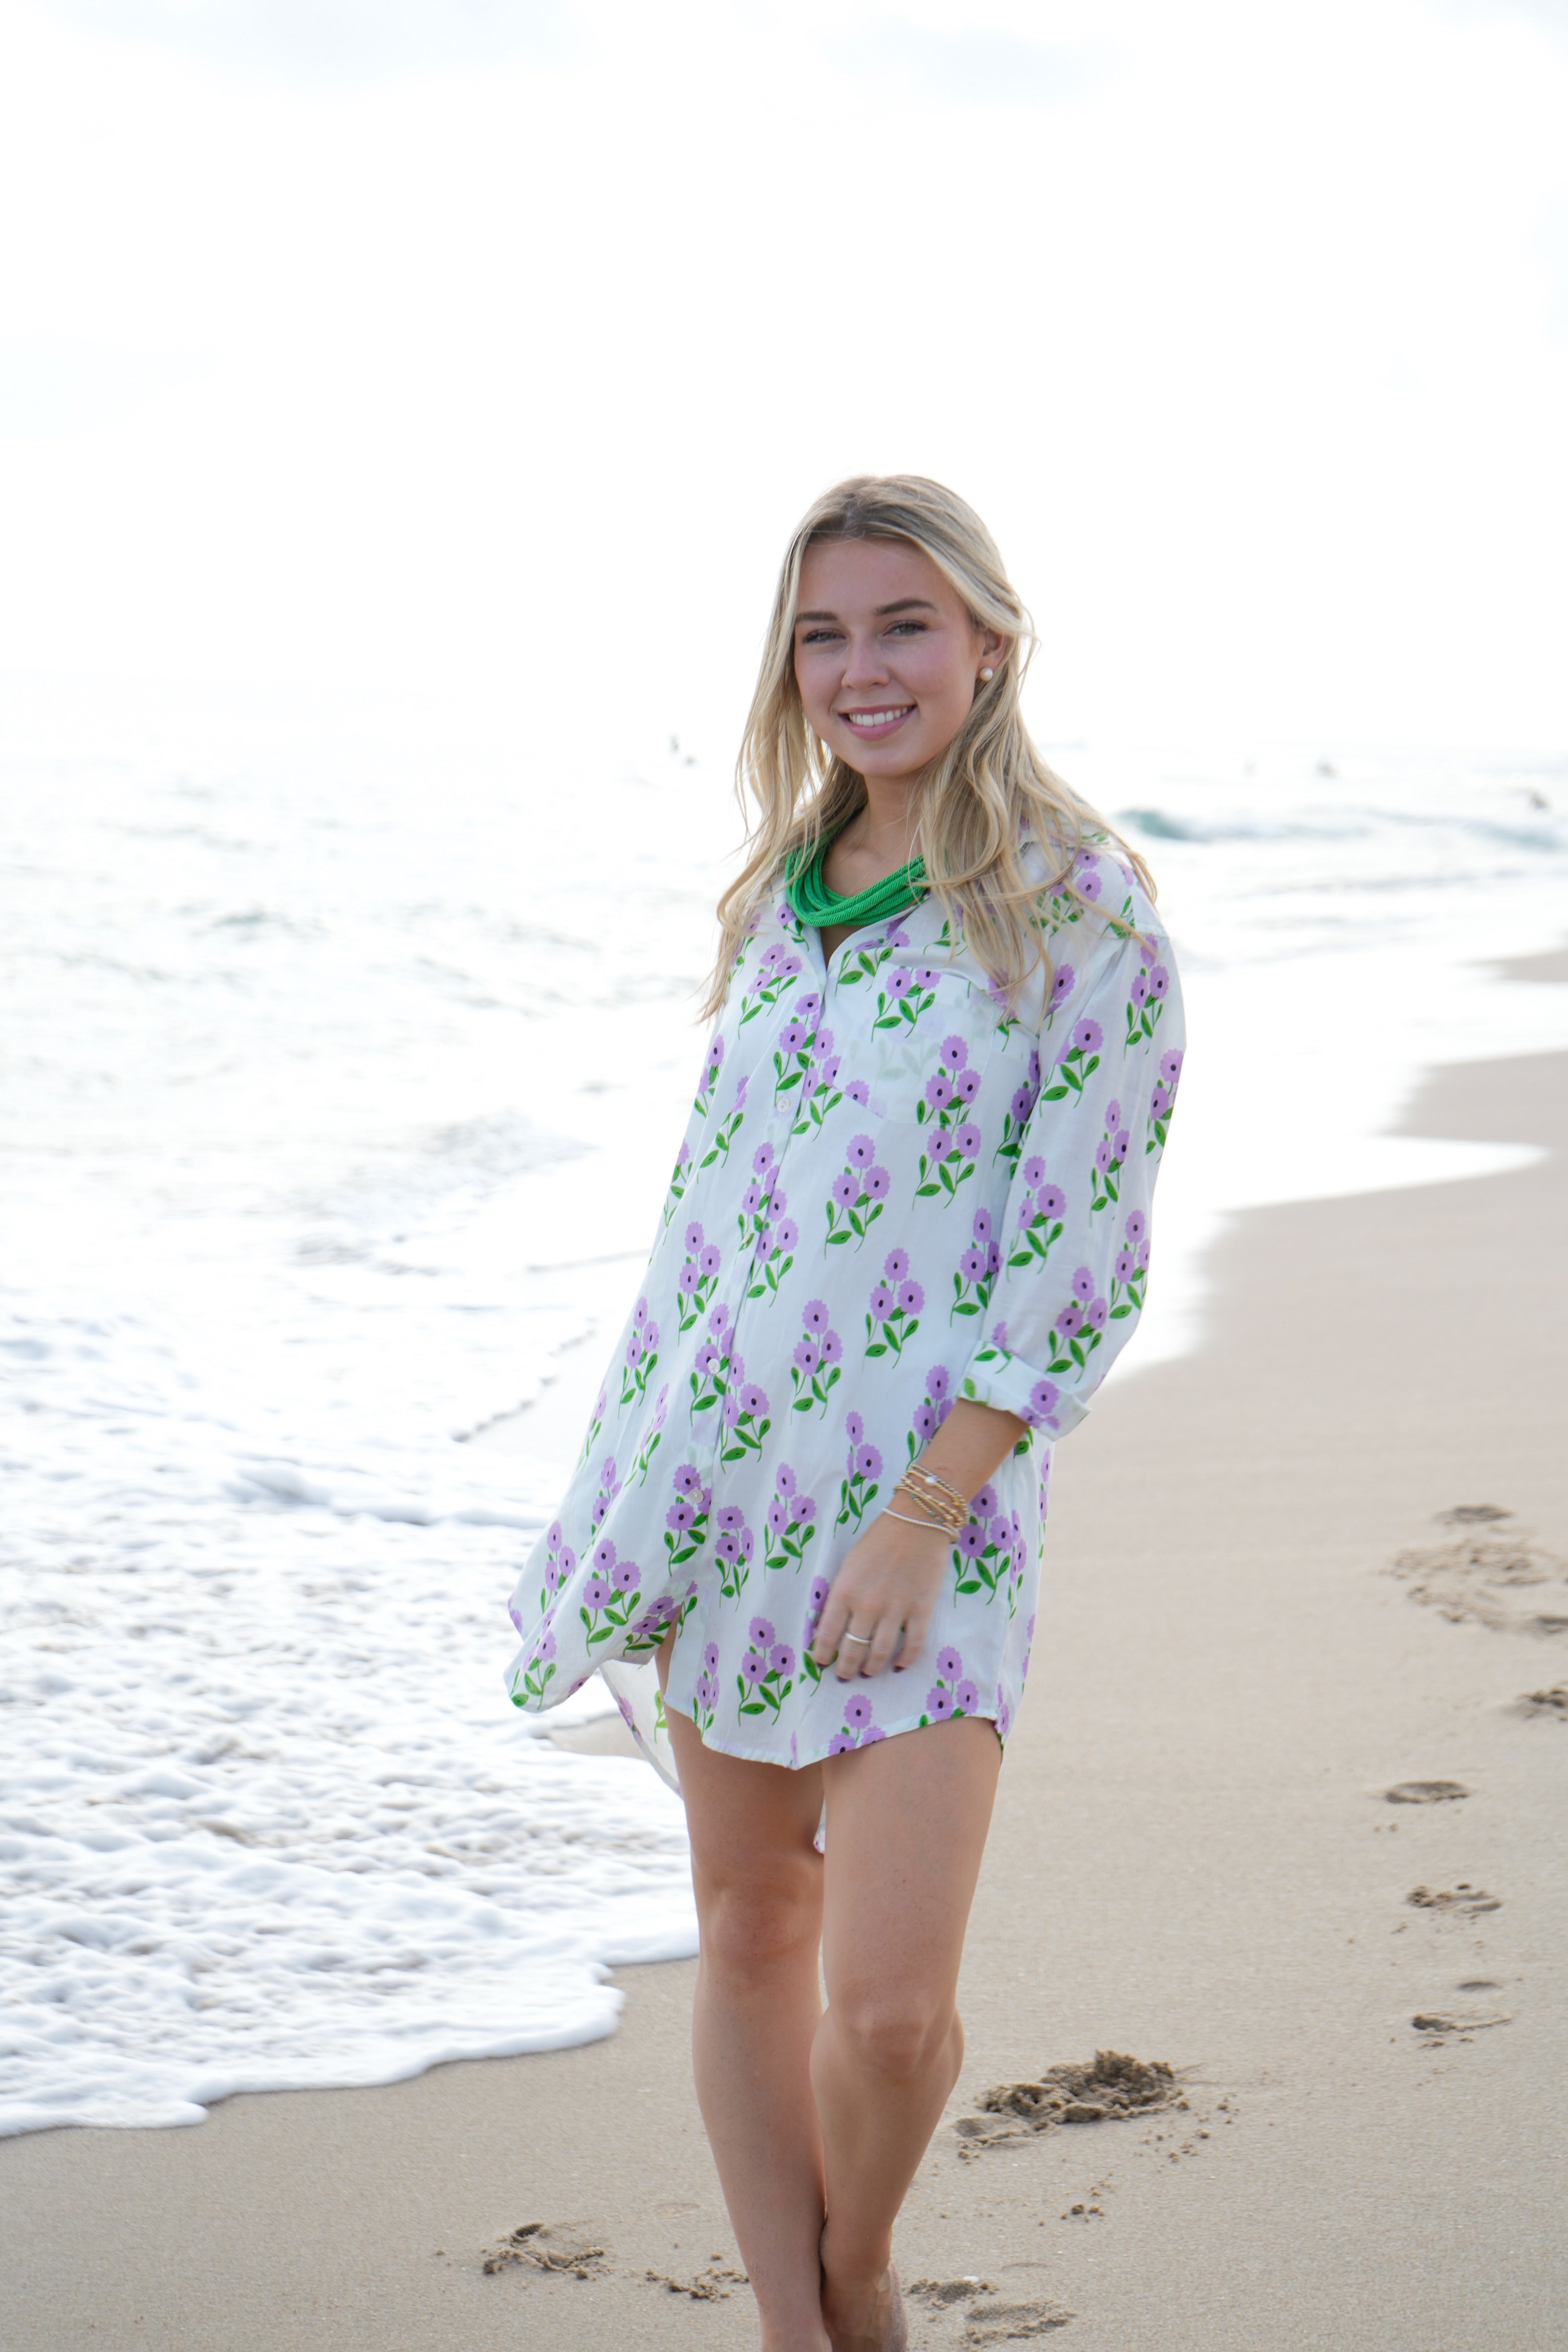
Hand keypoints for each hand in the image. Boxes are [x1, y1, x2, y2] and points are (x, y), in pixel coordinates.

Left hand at [810, 1508, 951, 1680]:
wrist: (917, 1521)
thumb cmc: (878, 1540)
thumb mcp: (848, 1565)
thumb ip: (841, 1595)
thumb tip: (833, 1625)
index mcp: (844, 1591)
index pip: (827, 1634)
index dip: (823, 1654)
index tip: (821, 1663)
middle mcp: (867, 1605)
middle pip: (852, 1649)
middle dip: (845, 1668)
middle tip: (844, 1676)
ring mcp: (895, 1609)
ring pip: (879, 1653)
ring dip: (871, 1669)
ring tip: (867, 1673)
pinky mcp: (921, 1610)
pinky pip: (912, 1646)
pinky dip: (904, 1660)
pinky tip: (898, 1666)